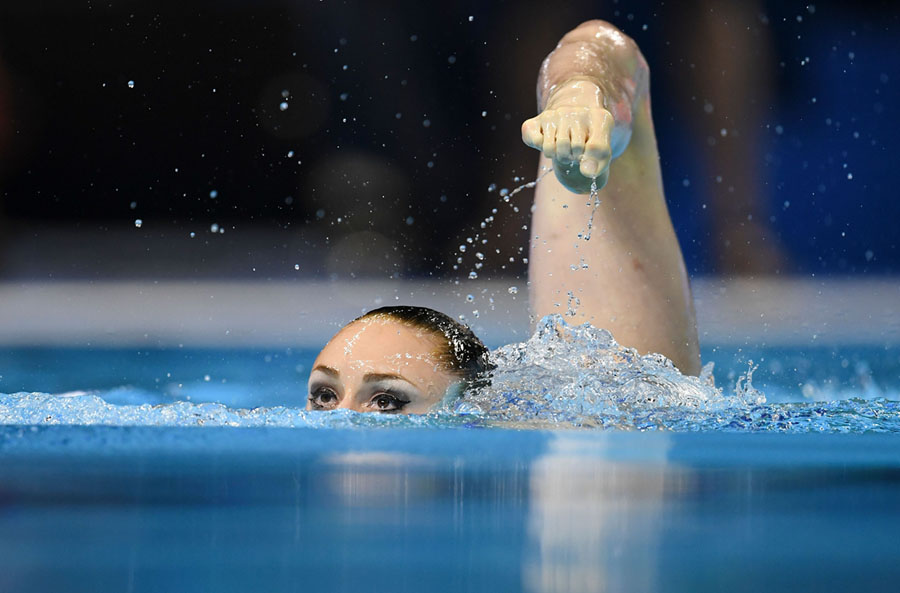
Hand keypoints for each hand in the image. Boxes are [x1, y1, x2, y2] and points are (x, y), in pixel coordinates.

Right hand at [521, 79, 615, 193]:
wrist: (573, 124)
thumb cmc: (589, 142)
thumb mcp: (601, 154)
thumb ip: (597, 165)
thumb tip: (586, 172)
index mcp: (599, 117)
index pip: (596, 147)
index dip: (591, 160)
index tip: (588, 158)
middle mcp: (576, 111)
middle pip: (573, 149)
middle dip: (573, 158)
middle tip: (574, 151)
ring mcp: (555, 114)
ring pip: (551, 149)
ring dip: (557, 155)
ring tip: (563, 147)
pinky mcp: (536, 119)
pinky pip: (534, 141)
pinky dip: (539, 147)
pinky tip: (549, 140)